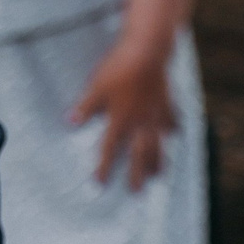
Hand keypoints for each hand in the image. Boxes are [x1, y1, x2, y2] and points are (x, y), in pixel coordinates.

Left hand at [71, 38, 177, 190]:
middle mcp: (141, 121)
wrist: (148, 51)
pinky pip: (171, 120)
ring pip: (159, 142)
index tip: (100, 183)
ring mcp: (157, 113)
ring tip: (159, 175)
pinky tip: (174, 135)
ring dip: (158, 160)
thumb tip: (69, 122)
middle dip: (137, 174)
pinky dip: (173, 129)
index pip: (109, 149)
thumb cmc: (118, 68)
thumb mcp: (95, 87)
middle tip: (137, 192)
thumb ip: (85, 106)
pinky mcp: (167, 101)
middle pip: (139, 153)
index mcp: (121, 119)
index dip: (104, 166)